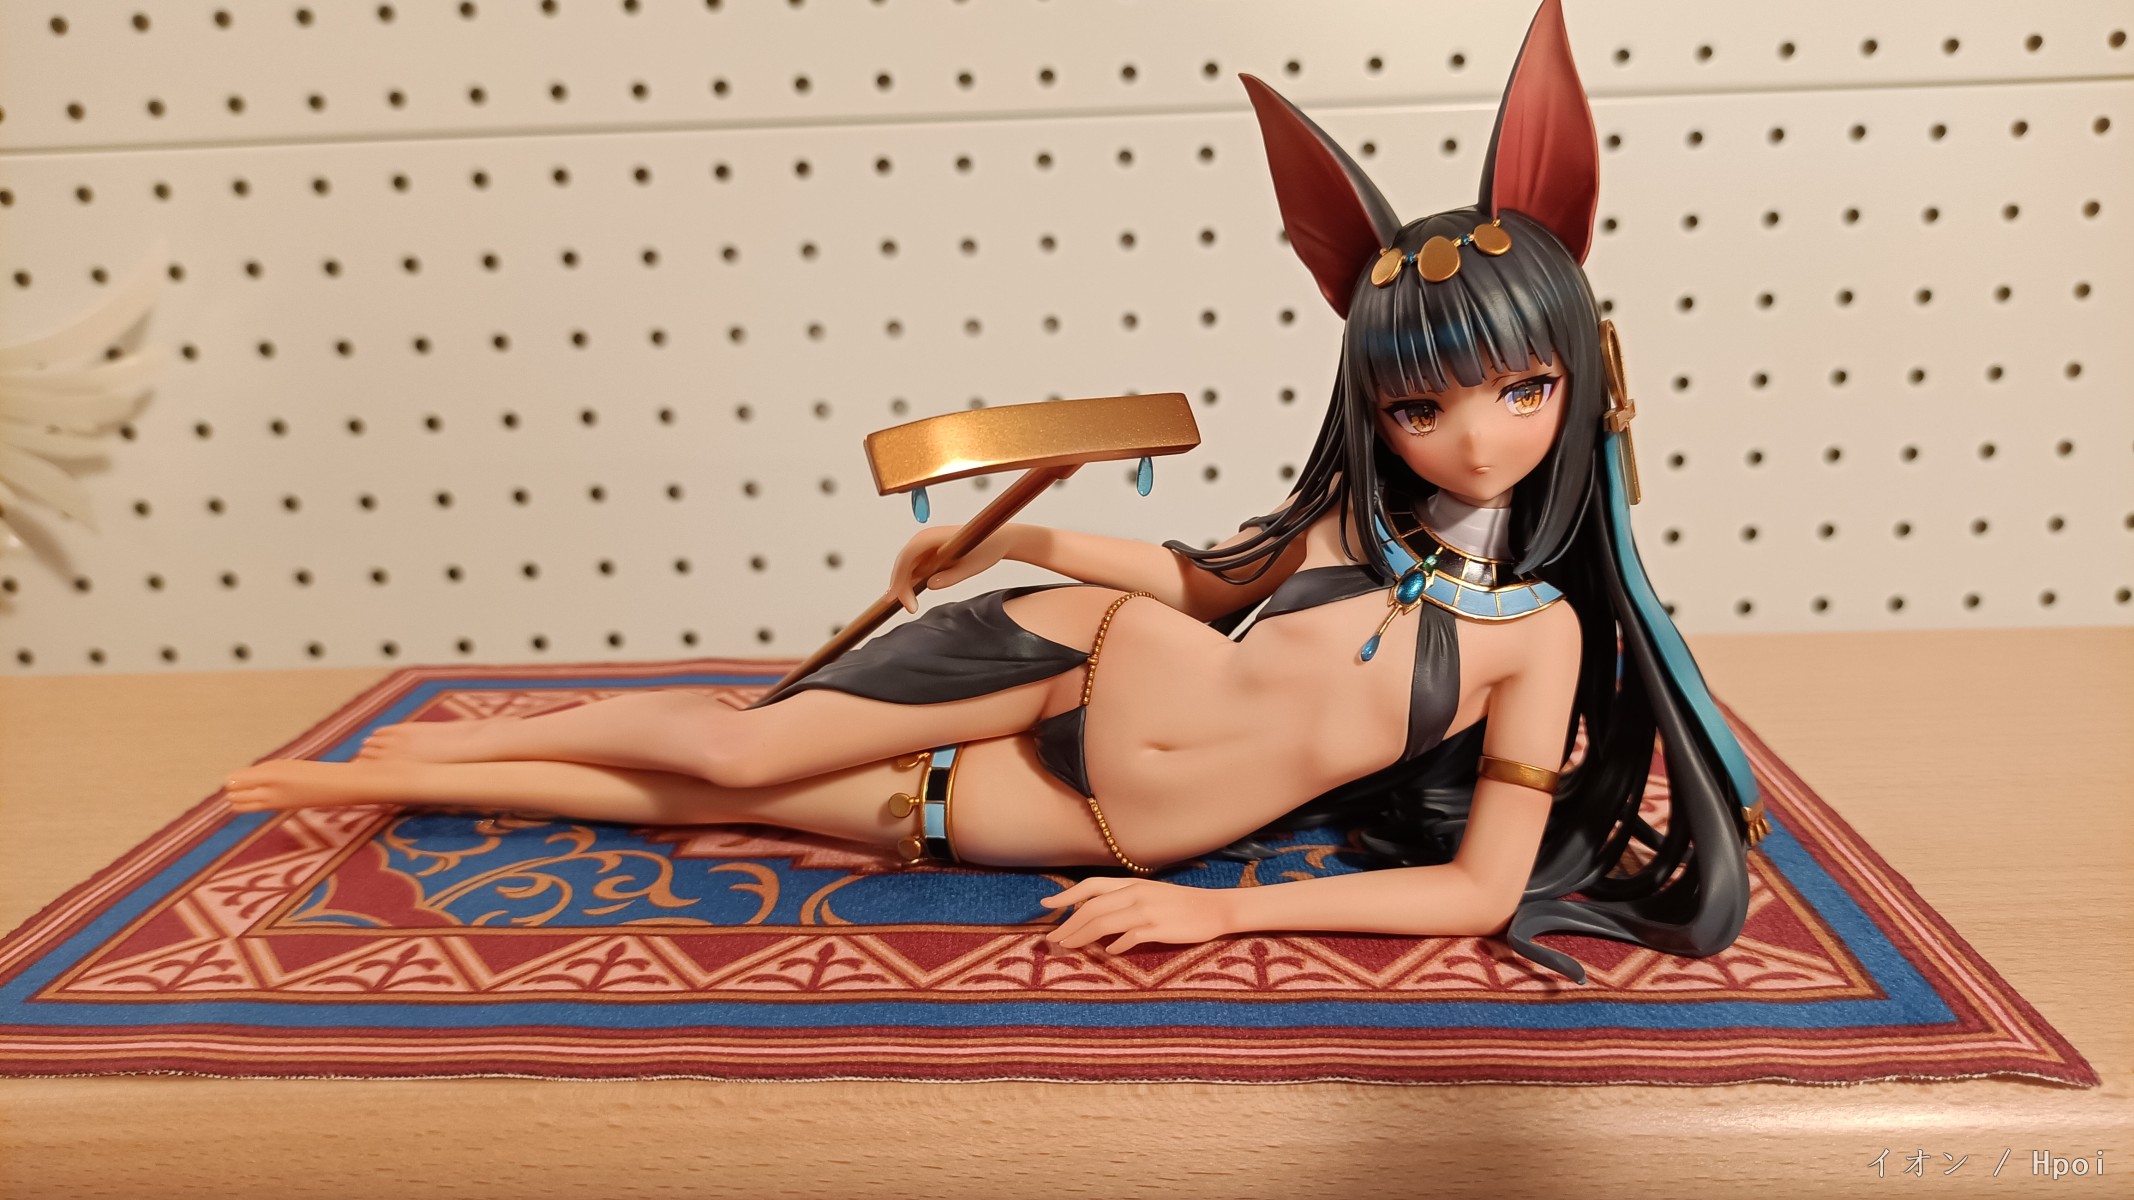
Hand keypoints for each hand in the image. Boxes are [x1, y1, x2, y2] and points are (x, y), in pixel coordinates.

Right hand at [888, 523, 1023, 612]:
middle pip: (903, 562)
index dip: (899, 577)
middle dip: (900, 585)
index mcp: (934, 536)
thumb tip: (929, 585)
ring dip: (904, 584)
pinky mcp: (931, 550)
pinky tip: (912, 595)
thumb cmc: (988, 548)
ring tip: (909, 606)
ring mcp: (927, 543)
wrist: (1000, 538)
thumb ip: (951, 576)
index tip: (899, 597)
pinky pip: (916, 565)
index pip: (907, 556)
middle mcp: (926, 537)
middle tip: (907, 608)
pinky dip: (912, 580)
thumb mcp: (972, 566)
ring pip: (907, 565)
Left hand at [1039, 876, 1234, 953]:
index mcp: (1132, 883)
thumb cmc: (1180, 903)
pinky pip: (1130, 938)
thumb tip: (1095, 914)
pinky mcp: (1159, 928)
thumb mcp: (1149, 893)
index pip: (1091, 886)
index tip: (1046, 904)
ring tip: (1069, 948)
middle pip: (1092, 909)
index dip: (1066, 895)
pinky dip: (1115, 946)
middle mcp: (1135, 893)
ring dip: (1082, 937)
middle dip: (1069, 925)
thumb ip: (1124, 899)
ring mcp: (1147, 911)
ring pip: (1104, 923)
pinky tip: (1109, 953)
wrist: (1215, 908)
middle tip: (1054, 939)